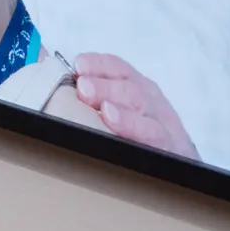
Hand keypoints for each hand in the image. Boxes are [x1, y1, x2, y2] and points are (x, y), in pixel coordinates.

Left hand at [71, 53, 198, 159]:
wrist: (180, 166)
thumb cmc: (141, 138)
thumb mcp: (124, 111)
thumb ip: (92, 97)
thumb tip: (49, 71)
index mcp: (137, 88)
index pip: (118, 69)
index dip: (98, 64)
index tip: (77, 65)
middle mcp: (150, 100)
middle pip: (126, 85)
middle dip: (102, 83)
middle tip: (81, 86)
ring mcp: (161, 121)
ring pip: (138, 102)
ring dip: (113, 97)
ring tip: (90, 96)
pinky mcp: (169, 144)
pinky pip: (150, 132)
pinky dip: (130, 123)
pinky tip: (111, 118)